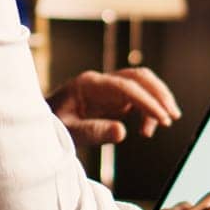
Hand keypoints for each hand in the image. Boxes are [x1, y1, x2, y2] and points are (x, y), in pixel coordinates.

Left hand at [47, 67, 180, 147]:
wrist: (37, 125)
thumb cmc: (49, 127)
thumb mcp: (68, 132)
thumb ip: (94, 132)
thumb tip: (123, 132)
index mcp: (89, 84)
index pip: (125, 86)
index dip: (146, 101)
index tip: (162, 119)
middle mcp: (101, 82)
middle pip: (138, 77)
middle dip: (158, 94)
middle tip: (172, 117)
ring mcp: (107, 90)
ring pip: (141, 84)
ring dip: (157, 99)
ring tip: (165, 123)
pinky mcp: (111, 100)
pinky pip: (137, 99)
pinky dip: (147, 111)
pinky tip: (146, 130)